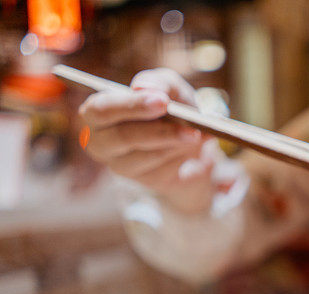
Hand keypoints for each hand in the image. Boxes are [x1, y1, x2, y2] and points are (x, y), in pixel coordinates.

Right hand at [79, 68, 216, 213]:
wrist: (193, 142)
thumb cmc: (173, 109)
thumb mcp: (172, 89)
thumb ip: (160, 83)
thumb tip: (142, 87)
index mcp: (98, 112)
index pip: (101, 109)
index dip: (131, 106)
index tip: (163, 102)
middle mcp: (100, 140)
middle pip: (121, 137)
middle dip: (157, 130)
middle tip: (189, 126)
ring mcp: (119, 164)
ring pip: (146, 155)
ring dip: (175, 143)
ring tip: (195, 133)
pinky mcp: (143, 180)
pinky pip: (163, 169)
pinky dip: (181, 156)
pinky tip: (189, 147)